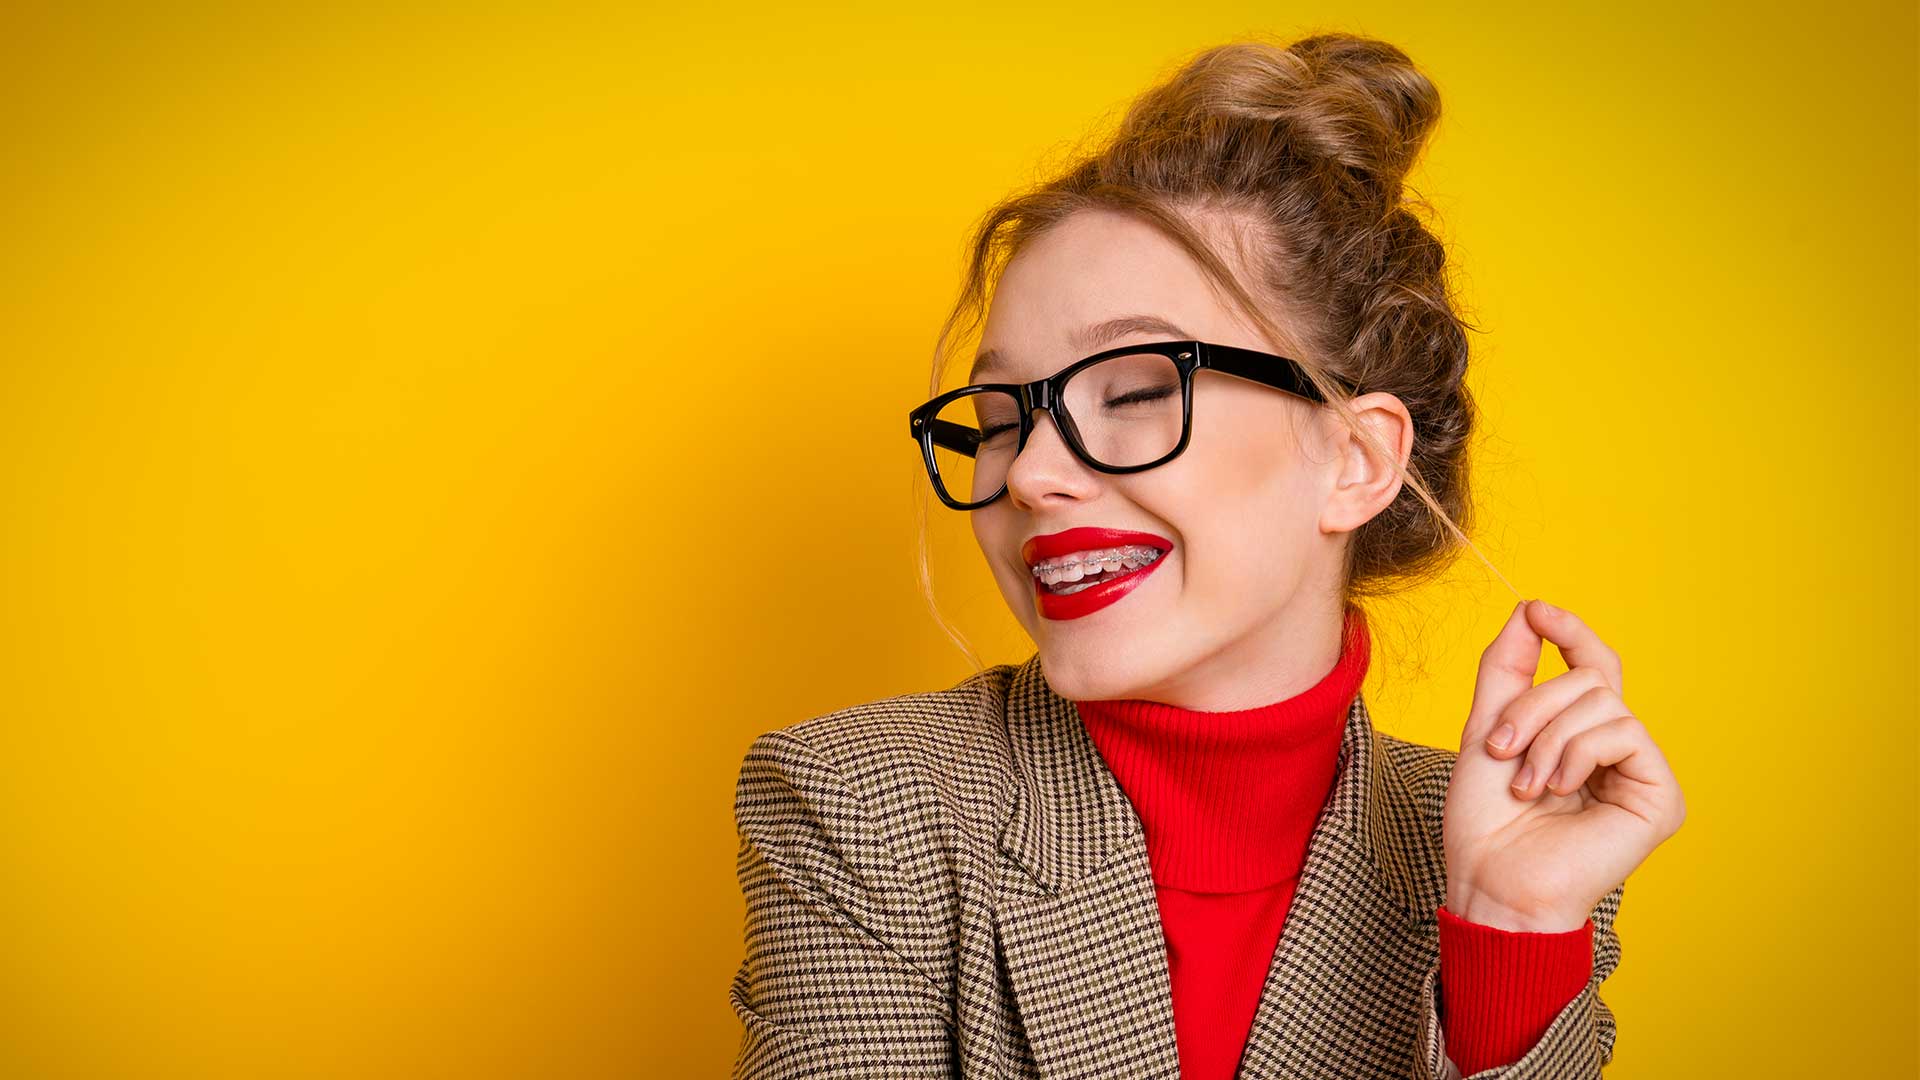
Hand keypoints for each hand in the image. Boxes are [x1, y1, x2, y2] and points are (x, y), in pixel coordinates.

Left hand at [1442, 599, 1685, 931]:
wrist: (1492, 879)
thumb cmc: (1485, 819)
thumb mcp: (1487, 727)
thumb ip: (1508, 668)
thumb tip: (1528, 610)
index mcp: (1579, 735)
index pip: (1591, 666)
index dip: (1570, 632)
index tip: (1538, 610)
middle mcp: (1616, 750)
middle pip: (1589, 678)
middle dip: (1532, 706)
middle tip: (1501, 750)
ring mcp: (1641, 772)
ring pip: (1602, 700)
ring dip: (1547, 737)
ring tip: (1527, 784)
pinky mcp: (1660, 795)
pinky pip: (1624, 731)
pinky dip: (1577, 753)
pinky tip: (1559, 791)